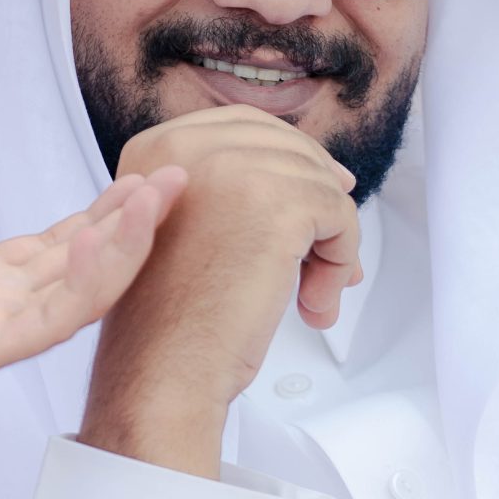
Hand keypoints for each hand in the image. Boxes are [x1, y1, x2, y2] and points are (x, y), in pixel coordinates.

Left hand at [0, 108, 185, 498]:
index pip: (50, 245)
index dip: (94, 211)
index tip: (135, 177)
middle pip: (80, 261)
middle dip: (130, 222)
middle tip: (174, 178)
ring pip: (80, 287)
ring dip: (124, 242)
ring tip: (159, 196)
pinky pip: (51, 315)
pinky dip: (86, 277)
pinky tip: (110, 237)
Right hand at [79, 106, 360, 478]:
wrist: (161, 371)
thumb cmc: (170, 321)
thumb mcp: (185, 230)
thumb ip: (229, 191)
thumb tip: (325, 176)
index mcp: (158, 148)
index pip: (246, 127)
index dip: (292, 160)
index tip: (322, 194)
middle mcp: (189, 146)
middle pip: (291, 149)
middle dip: (318, 201)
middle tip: (330, 256)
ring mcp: (234, 170)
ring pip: (321, 185)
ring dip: (330, 245)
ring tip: (312, 296)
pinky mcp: (278, 205)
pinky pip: (340, 214)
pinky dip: (340, 260)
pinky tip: (314, 304)